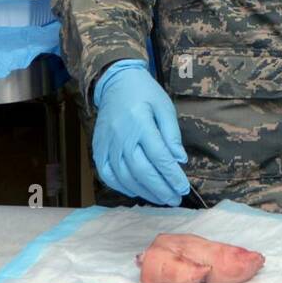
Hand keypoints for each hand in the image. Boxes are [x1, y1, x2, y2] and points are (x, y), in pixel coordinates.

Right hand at [92, 60, 189, 207]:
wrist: (116, 83)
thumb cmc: (145, 94)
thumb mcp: (165, 107)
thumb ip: (172, 134)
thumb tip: (180, 160)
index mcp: (140, 123)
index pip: (159, 156)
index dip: (172, 175)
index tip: (183, 188)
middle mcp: (121, 136)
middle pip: (142, 171)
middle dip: (160, 188)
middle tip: (175, 199)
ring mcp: (107, 145)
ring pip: (125, 177)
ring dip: (144, 192)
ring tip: (161, 199)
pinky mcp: (98, 149)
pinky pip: (107, 175)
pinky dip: (122, 187)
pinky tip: (137, 191)